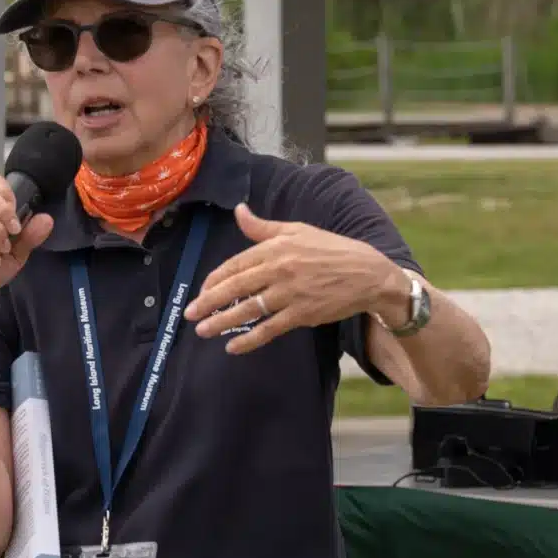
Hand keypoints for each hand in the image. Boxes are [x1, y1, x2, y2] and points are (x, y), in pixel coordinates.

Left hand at [185, 204, 406, 354]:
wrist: (367, 274)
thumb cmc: (332, 250)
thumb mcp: (298, 230)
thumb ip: (263, 227)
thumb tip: (239, 210)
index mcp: (276, 247)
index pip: (235, 264)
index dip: (214, 280)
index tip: (201, 291)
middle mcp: (279, 269)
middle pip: (236, 288)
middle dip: (209, 302)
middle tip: (190, 314)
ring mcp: (290, 294)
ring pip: (248, 310)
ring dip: (222, 322)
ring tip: (203, 331)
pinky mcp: (302, 314)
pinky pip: (269, 329)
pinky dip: (249, 339)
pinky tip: (233, 347)